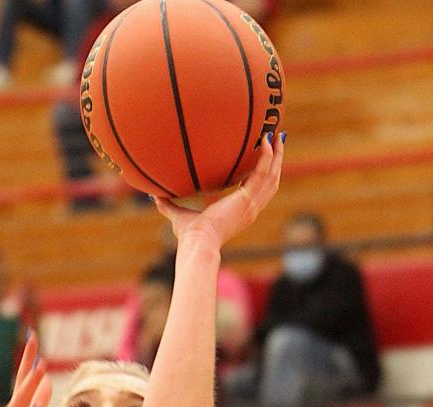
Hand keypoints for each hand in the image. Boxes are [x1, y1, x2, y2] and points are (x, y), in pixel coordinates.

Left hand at [154, 132, 283, 250]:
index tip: (265, 158)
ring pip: (272, 176)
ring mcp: (251, 205)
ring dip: (277, 155)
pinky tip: (265, 142)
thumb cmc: (189, 237)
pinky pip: (263, 174)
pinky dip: (267, 158)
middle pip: (272, 181)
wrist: (197, 243)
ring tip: (278, 136)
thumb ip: (168, 205)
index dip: (264, 175)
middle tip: (278, 140)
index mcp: (241, 212)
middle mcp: (250, 209)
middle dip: (277, 160)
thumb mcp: (178, 216)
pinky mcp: (247, 200)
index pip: (258, 191)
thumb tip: (154, 195)